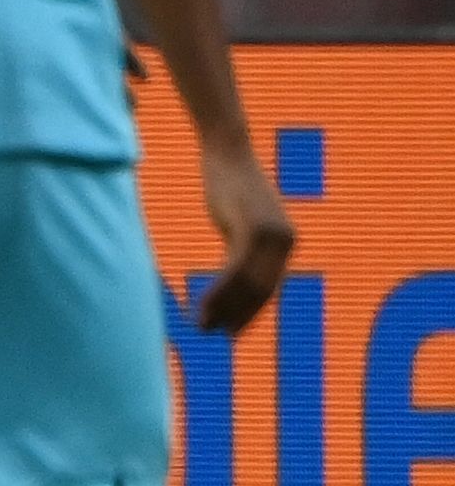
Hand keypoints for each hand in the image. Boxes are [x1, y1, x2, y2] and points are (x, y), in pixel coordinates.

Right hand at [193, 136, 297, 333]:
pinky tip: (201, 304)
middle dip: (235, 316)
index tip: (228, 331)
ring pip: (248, 285)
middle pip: (261, 292)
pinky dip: (218, 291)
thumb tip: (230, 278)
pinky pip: (235, 269)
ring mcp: (272, 235)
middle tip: (210, 333)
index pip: (269, 288)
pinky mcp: (253, 228)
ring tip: (200, 325)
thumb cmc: (228, 185)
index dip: (248, 314)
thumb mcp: (237, 222)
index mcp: (286, 242)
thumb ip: (240, 248)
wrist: (226, 152)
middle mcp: (286, 241)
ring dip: (223, 309)